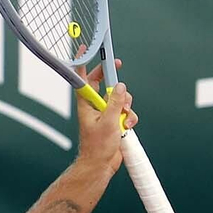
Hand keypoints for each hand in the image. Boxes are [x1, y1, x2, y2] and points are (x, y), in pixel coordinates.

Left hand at [74, 52, 135, 175]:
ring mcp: (106, 114)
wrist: (101, 165)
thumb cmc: (97, 146)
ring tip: (123, 118)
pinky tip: (127, 128)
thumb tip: (121, 86)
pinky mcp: (115, 122)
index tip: (84, 48)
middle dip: (114, 79)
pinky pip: (126, 112)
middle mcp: (95, 106)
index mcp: (87, 103)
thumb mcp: (108, 121)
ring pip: (120, 98)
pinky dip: (129, 118)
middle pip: (105, 84)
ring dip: (126, 106)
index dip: (83, 63)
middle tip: (118, 65)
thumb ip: (115, 102)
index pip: (83, 79)